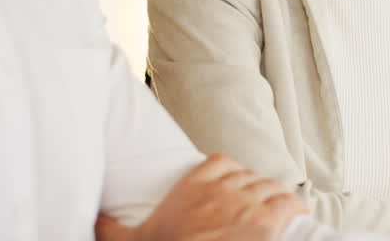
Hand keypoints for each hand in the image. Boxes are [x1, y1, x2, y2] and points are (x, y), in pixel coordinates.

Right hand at [95, 154, 306, 240]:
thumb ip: (112, 227)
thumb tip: (94, 219)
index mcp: (191, 187)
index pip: (221, 163)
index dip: (230, 175)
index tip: (231, 189)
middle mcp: (221, 189)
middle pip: (248, 177)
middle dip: (252, 192)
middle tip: (252, 212)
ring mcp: (246, 202)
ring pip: (269, 188)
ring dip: (273, 201)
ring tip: (273, 217)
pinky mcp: (268, 221)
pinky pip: (289, 201)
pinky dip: (294, 208)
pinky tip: (295, 217)